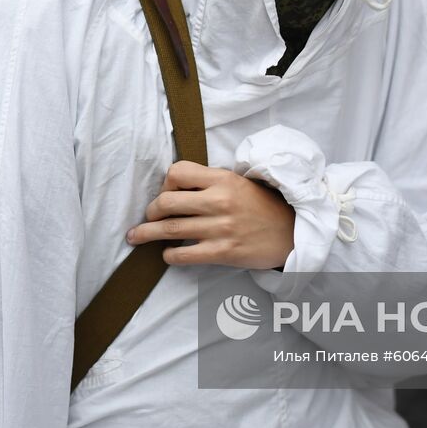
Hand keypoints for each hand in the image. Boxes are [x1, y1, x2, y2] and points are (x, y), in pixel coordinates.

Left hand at [126, 161, 295, 269]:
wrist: (291, 233)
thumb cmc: (261, 207)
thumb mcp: (238, 183)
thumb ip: (209, 183)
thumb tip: (174, 188)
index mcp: (222, 179)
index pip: (177, 172)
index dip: (165, 184)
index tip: (166, 194)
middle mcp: (219, 201)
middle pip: (166, 202)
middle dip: (150, 212)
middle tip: (147, 218)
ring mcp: (221, 228)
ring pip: (170, 229)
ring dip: (147, 234)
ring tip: (135, 237)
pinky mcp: (223, 252)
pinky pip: (184, 254)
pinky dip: (170, 255)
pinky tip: (168, 253)